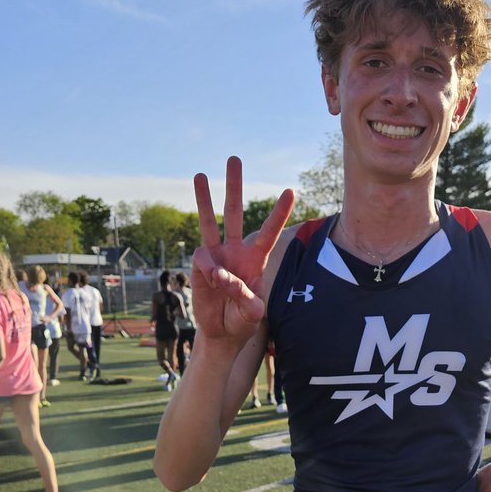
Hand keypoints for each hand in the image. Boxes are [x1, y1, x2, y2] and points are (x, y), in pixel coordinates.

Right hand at [191, 158, 293, 345]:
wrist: (222, 332)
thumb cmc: (243, 320)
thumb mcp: (252, 313)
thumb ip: (244, 296)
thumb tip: (222, 275)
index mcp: (255, 259)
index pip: (269, 231)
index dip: (278, 212)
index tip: (290, 191)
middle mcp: (235, 251)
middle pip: (234, 213)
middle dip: (234, 186)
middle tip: (234, 159)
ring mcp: (216, 255)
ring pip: (210, 221)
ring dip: (205, 198)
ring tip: (201, 174)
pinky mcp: (200, 265)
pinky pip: (202, 256)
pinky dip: (208, 268)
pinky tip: (213, 281)